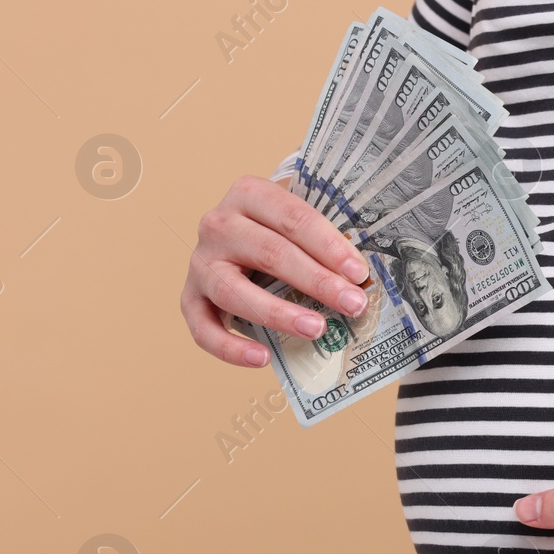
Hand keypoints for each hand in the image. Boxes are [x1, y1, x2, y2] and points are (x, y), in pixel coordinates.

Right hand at [180, 174, 370, 366]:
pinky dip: (229, 348)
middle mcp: (219, 224)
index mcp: (249, 194)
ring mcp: (201, 262)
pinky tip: (262, 359)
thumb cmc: (281, 232)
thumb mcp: (300, 223)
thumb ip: (325, 242)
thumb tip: (363, 278)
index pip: (293, 218)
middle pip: (270, 253)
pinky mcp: (190, 297)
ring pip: (234, 291)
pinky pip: (202, 327)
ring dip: (278, 313)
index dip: (329, 246)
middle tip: (352, 304)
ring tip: (317, 330)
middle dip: (316, 281)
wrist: (238, 235)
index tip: (359, 272)